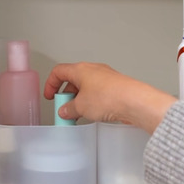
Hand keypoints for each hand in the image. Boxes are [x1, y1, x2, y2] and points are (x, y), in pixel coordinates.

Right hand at [43, 62, 176, 134]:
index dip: (51, 84)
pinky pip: (97, 93)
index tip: (50, 96)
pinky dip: (91, 102)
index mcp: (81, 69)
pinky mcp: (115, 87)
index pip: (59, 72)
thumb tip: (65, 111)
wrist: (133, 101)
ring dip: (79, 100)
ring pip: (86, 87)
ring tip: (77, 114)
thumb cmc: (108, 97)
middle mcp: (93, 70)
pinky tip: (92, 114)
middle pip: (73, 79)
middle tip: (64, 108)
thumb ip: (69, 109)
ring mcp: (105, 78)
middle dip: (66, 95)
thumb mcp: (81, 106)